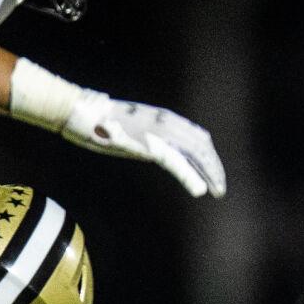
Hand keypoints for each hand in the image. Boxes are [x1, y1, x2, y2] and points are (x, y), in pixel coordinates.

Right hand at [62, 92, 226, 196]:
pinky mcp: (149, 145)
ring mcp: (160, 133)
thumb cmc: (104, 120)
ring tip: (217, 191)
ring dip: (209, 174)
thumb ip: (152, 136)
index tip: (215, 172)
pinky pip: (176, 163)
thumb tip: (160, 149)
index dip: (210, 156)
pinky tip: (200, 191)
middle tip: (220, 188)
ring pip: (195, 155)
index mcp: (166, 118)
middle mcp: (168, 122)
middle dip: (214, 168)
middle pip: (202, 147)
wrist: (83, 111)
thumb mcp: (136, 126)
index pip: (198, 137)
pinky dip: (191, 177)